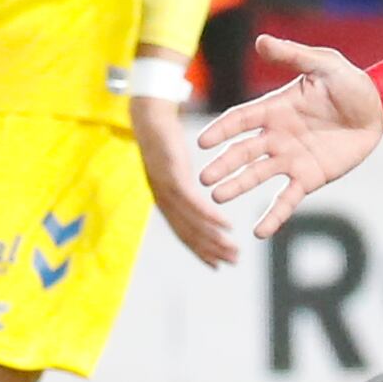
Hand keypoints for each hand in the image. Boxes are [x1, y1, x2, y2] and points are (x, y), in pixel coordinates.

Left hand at [130, 89, 240, 269]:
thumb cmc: (163, 139)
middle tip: (233, 263)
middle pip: (189, 232)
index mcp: (165, 199)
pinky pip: (193, 200)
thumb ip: (186, 185)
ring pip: (191, 221)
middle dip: (210, 251)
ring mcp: (166, 188)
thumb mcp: (177, 167)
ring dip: (213, 240)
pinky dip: (209, 216)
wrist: (148, 116)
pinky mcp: (172, 174)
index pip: (184, 232)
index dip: (200, 251)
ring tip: (234, 251)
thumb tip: (197, 197)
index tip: (218, 264)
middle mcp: (164, 199)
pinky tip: (226, 224)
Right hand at [196, 36, 382, 236]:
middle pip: (243, 152)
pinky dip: (274, 215)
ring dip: (238, 186)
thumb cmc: (350, 83)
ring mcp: (290, 159)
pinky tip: (259, 232)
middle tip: (203, 179)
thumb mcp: (324, 65)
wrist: (379, 108)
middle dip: (223, 164)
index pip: (240, 120)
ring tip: (218, 198)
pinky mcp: (308, 178)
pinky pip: (287, 199)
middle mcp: (276, 136)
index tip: (203, 142)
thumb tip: (261, 41)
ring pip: (258, 175)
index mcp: (274, 109)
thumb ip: (294, 56)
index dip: (222, 130)